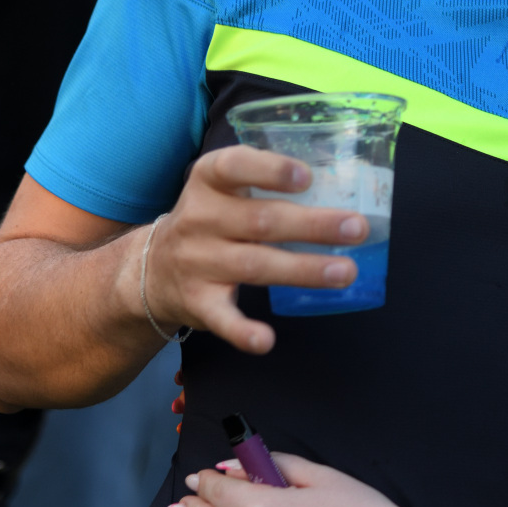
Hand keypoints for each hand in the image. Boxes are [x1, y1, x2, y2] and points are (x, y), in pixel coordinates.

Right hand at [139, 146, 368, 354]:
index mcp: (209, 181)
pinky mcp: (197, 302)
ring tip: (346, 272)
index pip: (234, 166)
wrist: (150, 269)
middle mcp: (200, 219)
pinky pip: (221, 318)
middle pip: (261, 220)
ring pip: (255, 266)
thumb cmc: (210, 220)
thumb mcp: (224, 190)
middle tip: (357, 228)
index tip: (308, 178)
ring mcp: (198, 262)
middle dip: (313, 225)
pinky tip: (266, 340)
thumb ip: (268, 182)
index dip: (270, 170)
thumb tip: (344, 183)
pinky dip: (242, 331)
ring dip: (304, 270)